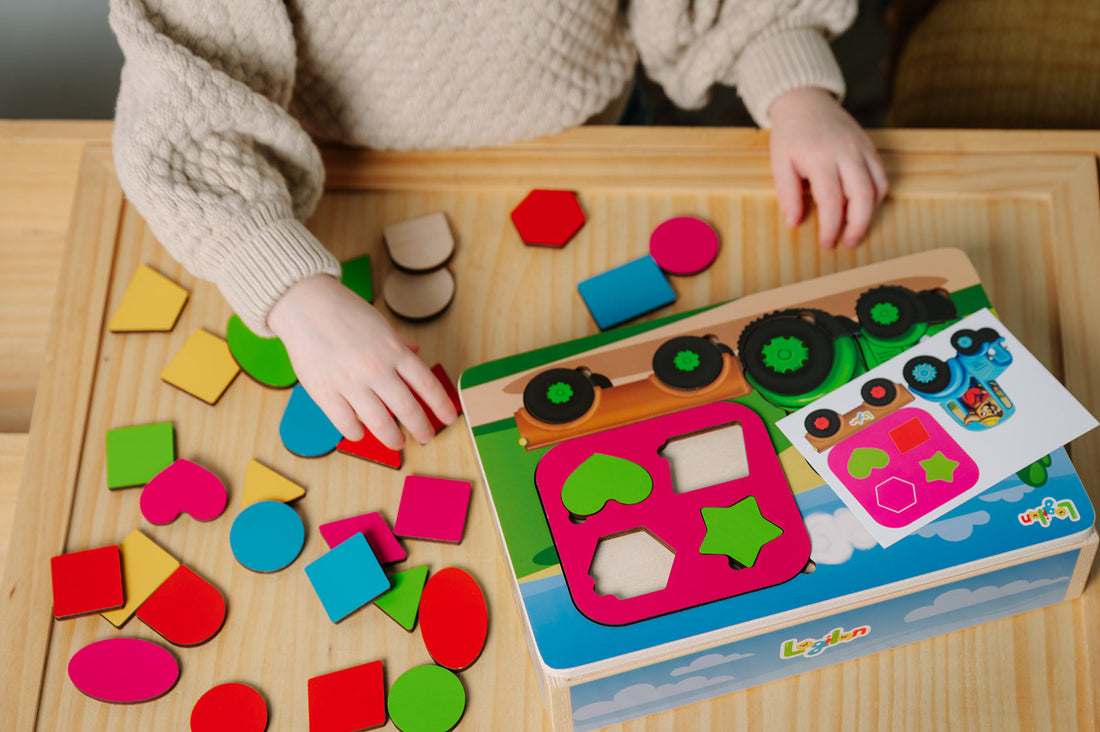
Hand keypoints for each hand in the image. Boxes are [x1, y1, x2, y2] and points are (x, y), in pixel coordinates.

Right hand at [267, 274, 456, 448]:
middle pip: (408, 409)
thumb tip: (416, 351)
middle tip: (427, 437)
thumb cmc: (343, 312)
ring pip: (380, 423)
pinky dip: (358, 433)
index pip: (427, 384)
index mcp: (393, 351)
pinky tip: (362, 432)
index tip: (450, 418)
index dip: (441, 405)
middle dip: (422, 428)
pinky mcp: (325, 393)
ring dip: (393, 438)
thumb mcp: (380, 324)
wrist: (304, 304)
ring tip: (398, 443)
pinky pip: (346, 424)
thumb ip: (399, 344)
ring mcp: (350, 383)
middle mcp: (376, 369)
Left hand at [767, 87, 888, 248]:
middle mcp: (845, 152)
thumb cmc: (790, 135)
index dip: (830, 226)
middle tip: (848, 243)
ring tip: (856, 230)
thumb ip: (787, 194)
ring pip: (877, 187)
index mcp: (819, 157)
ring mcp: (861, 148)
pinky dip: (877, 196)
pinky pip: (881, 176)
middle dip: (857, 225)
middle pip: (861, 196)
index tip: (826, 243)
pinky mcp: (870, 146)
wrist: (805, 101)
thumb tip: (794, 223)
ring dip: (870, 213)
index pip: (830, 200)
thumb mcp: (779, 163)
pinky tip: (864, 208)